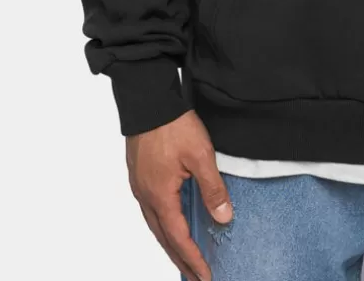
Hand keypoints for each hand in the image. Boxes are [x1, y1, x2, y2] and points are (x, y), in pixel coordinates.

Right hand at [125, 108, 232, 280]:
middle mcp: (145, 196)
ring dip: (171, 242)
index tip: (205, 276)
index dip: (192, 259)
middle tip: (195, 277)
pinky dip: (163, 224)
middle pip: (164, 237)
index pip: (178, 238)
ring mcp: (140, 186)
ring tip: (184, 257)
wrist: (148, 100)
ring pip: (155, 224)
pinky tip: (171, 222)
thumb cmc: (172, 125)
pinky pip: (151, 209)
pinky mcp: (139, 175)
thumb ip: (213, 188)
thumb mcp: (201, 156)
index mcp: (160, 196)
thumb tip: (223, 217)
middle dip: (180, 259)